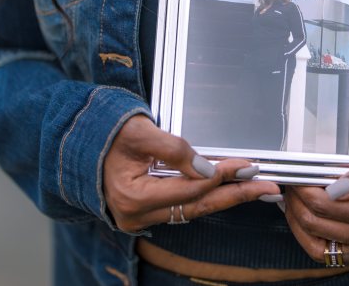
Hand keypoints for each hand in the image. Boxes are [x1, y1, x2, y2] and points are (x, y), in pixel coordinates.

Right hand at [103, 114, 278, 231]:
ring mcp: (141, 218)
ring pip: (194, 210)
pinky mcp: (146, 213)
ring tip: (258, 190)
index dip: (222, 176)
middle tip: (269, 188)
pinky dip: (208, 198)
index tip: (248, 165)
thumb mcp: (139, 131)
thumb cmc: (105, 133)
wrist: (79, 143)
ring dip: (226, 198)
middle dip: (237, 195)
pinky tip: (229, 191)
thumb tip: (208, 167)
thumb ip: (173, 148)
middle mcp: (138, 215)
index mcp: (134, 197)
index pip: (190, 188)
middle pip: (198, 206)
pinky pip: (184, 208)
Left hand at [283, 147, 348, 265]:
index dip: (304, 189)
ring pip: (316, 245)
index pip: (325, 203)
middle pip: (316, 223)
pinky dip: (310, 240)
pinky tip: (305, 221)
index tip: (297, 175)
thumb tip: (337, 186)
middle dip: (296, 202)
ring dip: (298, 223)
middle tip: (291, 185)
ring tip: (292, 203)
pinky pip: (328, 257)